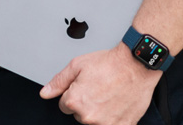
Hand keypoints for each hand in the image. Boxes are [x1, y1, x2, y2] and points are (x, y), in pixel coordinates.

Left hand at [39, 43, 161, 124]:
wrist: (136, 64)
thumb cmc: (110, 63)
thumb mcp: (77, 65)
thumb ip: (59, 82)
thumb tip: (45, 93)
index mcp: (74, 101)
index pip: (64, 105)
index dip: (74, 94)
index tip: (85, 87)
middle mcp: (88, 116)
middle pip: (80, 115)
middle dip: (86, 103)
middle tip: (99, 88)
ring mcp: (106, 123)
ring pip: (95, 121)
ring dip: (100, 111)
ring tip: (109, 94)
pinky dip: (114, 117)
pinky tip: (118, 104)